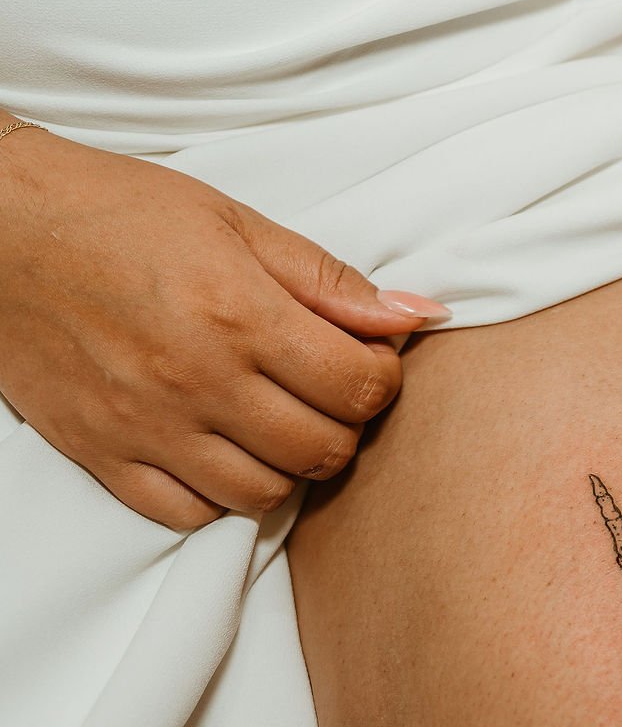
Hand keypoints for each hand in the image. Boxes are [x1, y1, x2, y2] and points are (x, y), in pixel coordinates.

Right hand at [0, 132, 447, 530]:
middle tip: (327, 390)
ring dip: (289, 465)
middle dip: (345, 424)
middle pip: (323, 450)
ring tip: (277, 419)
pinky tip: (221, 448)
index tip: (366, 358)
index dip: (382, 378)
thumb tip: (418, 315)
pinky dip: (218, 494)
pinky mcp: (99, 454)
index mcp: (241, 317)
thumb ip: (329, 281)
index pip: (361, 389)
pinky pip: (186, 514)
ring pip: (263, 493)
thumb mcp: (237, 224)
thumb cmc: (118, 213)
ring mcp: (145, 427)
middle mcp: (197, 381)